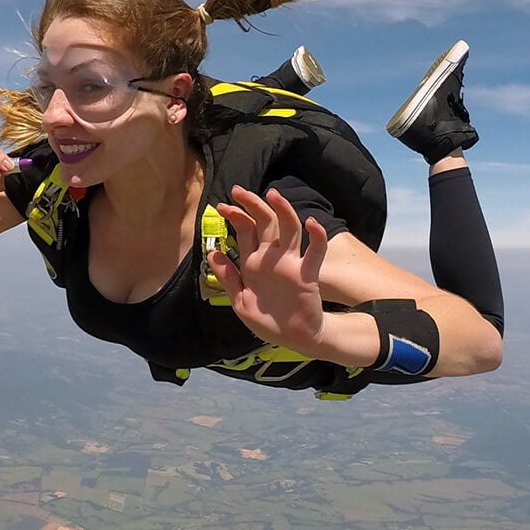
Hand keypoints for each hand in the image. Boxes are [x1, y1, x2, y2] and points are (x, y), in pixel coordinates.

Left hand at [206, 185, 329, 354]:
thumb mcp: (240, 302)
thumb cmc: (268, 321)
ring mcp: (290, 264)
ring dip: (283, 211)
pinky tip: (311, 223)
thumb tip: (212, 252)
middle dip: (252, 205)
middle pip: (265, 224)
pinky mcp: (307, 275)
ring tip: (273, 195)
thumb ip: (228, 278)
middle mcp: (271, 259)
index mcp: (253, 264)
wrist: (294, 339)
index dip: (235, 217)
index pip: (245, 232)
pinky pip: (315, 253)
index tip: (221, 206)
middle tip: (238, 190)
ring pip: (289, 231)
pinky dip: (316, 237)